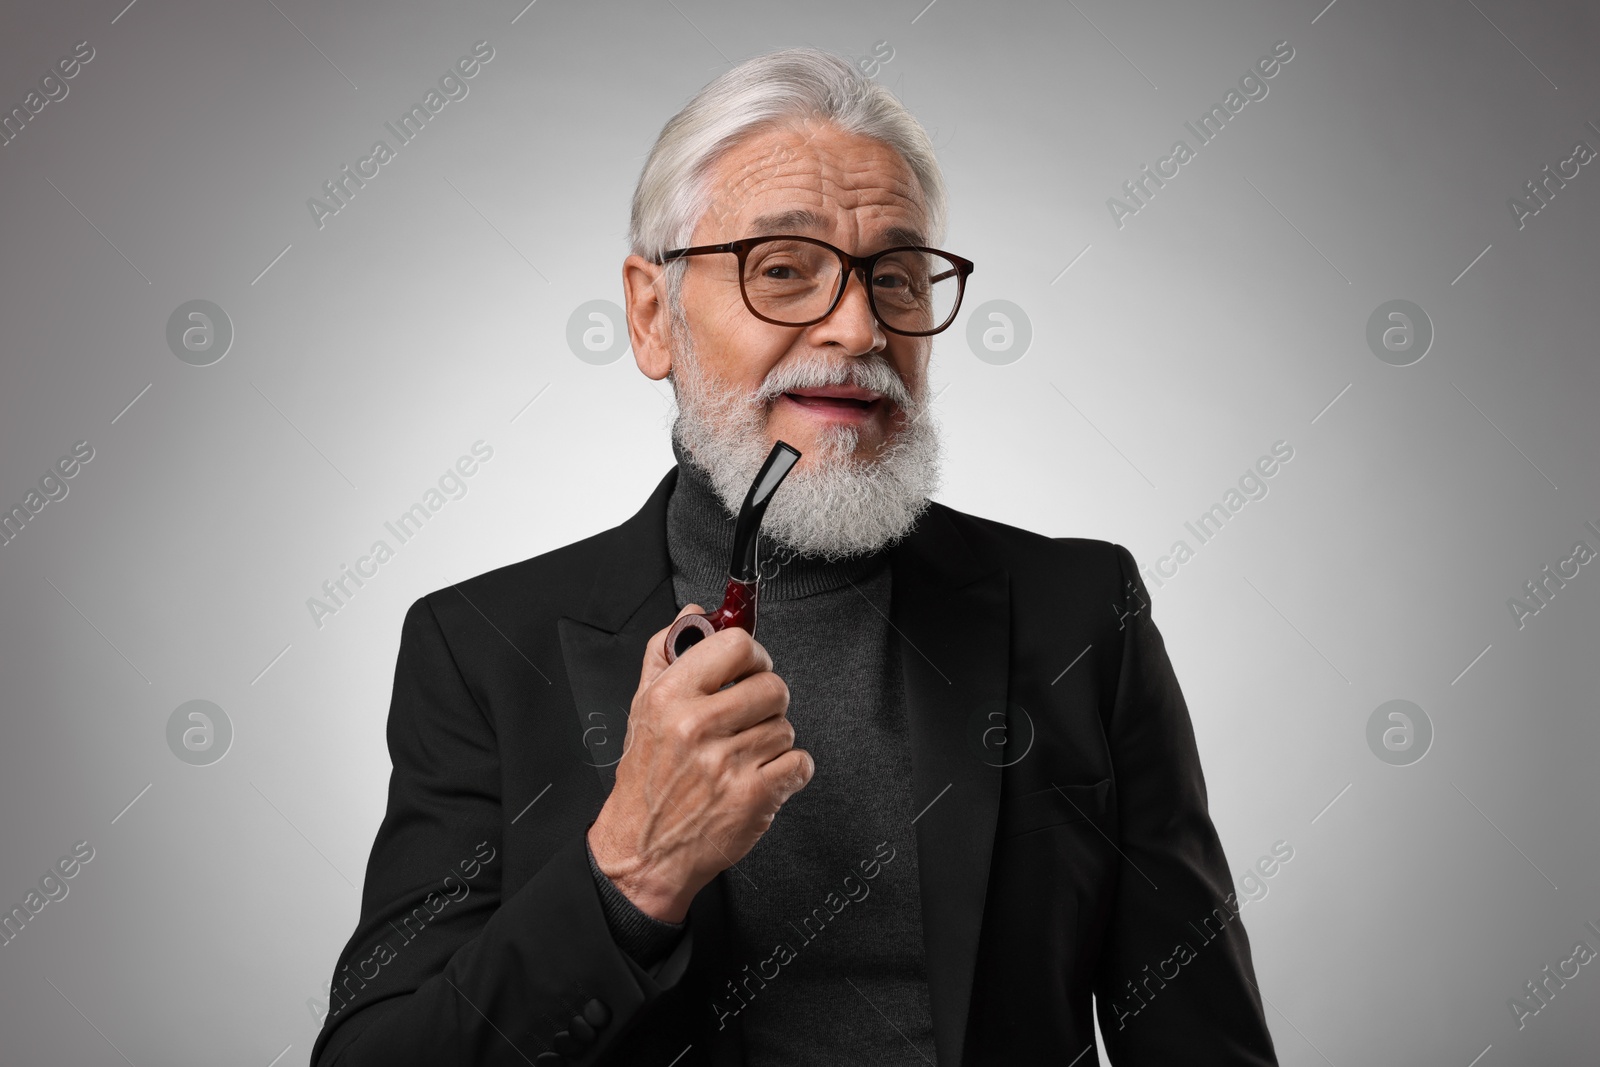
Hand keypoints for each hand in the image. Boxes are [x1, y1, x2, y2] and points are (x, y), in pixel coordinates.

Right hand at [587, 603, 812, 922]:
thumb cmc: (646, 781)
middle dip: (766, 703)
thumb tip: (694, 614)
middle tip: (746, 719)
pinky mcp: (753, 797)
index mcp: (670, 697)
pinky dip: (788, 773)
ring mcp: (727, 764)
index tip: (749, 667)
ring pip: (786, 727)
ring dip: (772, 741)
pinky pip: (800, 763)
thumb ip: (666, 654)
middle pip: (773, 686)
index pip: (736, 644)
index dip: (752, 655)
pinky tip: (759, 778)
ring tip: (741, 756)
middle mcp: (696, 727)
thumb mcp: (641, 708)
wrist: (643, 850)